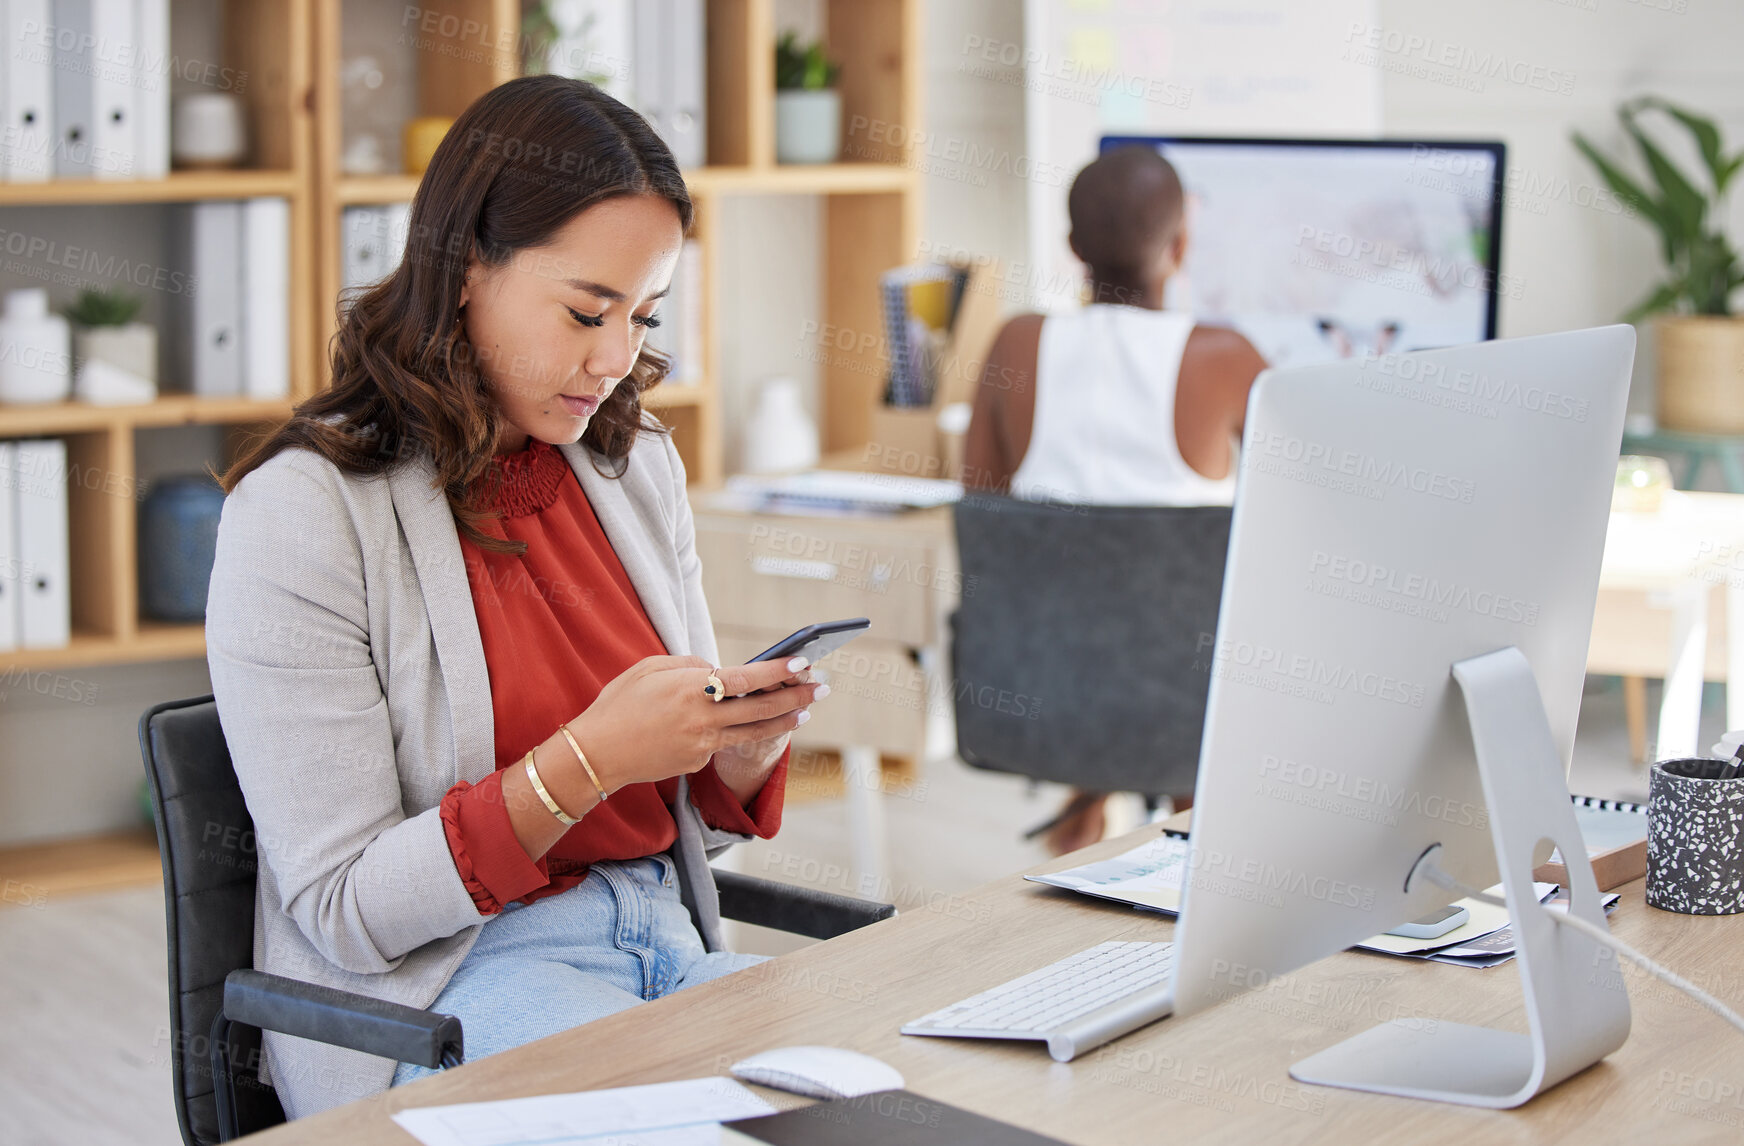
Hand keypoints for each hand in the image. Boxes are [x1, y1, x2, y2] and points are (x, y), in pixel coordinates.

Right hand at [565, 655, 821, 792]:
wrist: (596, 754)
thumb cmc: (620, 703)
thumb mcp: (651, 668)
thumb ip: (691, 665)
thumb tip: (720, 670)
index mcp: (693, 689)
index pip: (748, 678)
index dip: (780, 670)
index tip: (804, 661)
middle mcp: (704, 719)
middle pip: (762, 709)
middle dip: (797, 696)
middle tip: (822, 687)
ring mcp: (703, 745)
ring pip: (753, 732)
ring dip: (783, 720)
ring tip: (805, 711)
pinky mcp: (698, 762)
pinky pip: (721, 742)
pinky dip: (733, 732)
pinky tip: (740, 724)